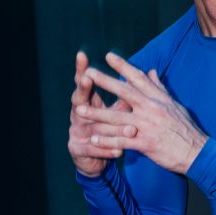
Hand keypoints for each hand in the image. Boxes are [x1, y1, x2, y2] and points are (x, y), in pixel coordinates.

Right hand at [68, 50, 133, 176]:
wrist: (92, 159)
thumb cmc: (105, 130)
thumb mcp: (114, 112)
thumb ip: (125, 96)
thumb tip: (139, 75)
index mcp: (86, 104)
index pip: (84, 84)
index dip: (82, 70)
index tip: (81, 55)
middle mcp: (77, 115)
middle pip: (79, 100)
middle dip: (83, 89)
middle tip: (87, 79)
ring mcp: (75, 132)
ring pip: (93, 127)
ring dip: (109, 125)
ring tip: (127, 126)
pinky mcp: (78, 150)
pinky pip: (93, 149)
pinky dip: (106, 149)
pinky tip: (119, 151)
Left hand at [78, 52, 207, 174]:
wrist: (197, 152)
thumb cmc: (186, 128)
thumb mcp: (174, 105)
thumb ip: (159, 88)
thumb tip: (151, 71)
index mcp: (158, 98)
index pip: (139, 78)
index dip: (123, 66)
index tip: (109, 55)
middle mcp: (152, 108)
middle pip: (125, 92)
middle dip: (104, 82)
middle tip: (87, 74)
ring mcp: (148, 126)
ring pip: (118, 118)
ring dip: (97, 114)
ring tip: (79, 110)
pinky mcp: (146, 143)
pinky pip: (122, 140)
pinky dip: (107, 141)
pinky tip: (93, 139)